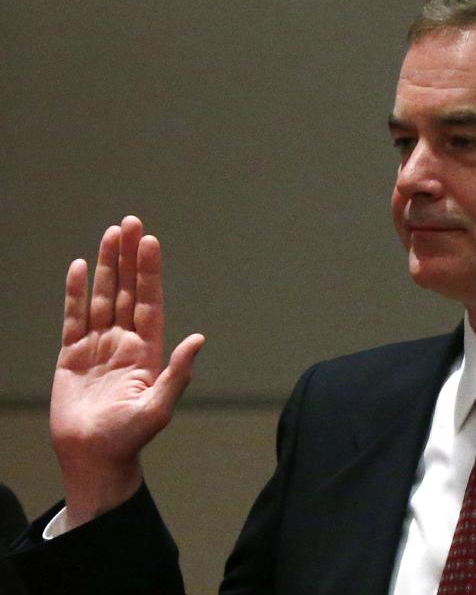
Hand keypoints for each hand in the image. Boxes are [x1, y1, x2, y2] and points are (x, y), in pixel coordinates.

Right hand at [50, 215, 204, 529]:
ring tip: (110, 234)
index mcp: (148, 351)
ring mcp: (99, 346)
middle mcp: (125, 342)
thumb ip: (178, 372)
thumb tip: (199, 338)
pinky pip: (73, 317)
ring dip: (106, 266)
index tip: (150, 242)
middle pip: (126, 290)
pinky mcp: (72, 355)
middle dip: (129, 257)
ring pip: (102, 297)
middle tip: (131, 223)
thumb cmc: (130, 437)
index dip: (149, 272)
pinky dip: (75, 292)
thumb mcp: (159, 407)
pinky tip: (80, 267)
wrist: (93, 457)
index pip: (149, 301)